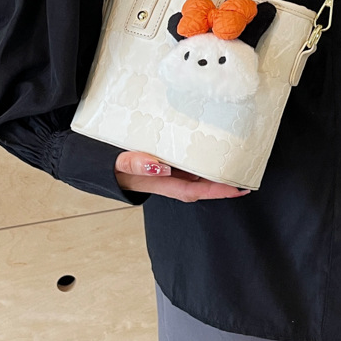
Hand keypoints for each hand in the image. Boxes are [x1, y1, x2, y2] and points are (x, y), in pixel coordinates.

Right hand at [115, 151, 250, 201]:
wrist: (95, 164)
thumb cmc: (107, 165)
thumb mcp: (118, 163)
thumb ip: (135, 164)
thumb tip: (162, 166)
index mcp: (160, 182)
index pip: (195, 190)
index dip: (217, 191)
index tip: (238, 189)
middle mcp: (166, 179)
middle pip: (201, 184)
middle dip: (223, 183)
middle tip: (245, 172)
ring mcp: (165, 172)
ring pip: (194, 174)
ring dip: (213, 170)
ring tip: (233, 161)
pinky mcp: (163, 162)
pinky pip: (186, 164)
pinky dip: (198, 159)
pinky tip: (206, 149)